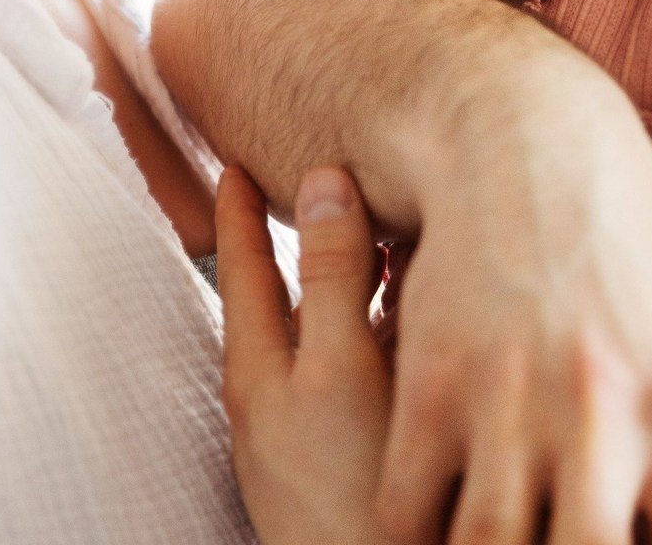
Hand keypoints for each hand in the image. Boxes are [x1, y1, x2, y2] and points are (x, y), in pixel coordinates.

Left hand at [217, 164, 390, 544]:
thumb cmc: (354, 490)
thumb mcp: (338, 368)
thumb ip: (330, 276)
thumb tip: (319, 180)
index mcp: (259, 369)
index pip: (242, 264)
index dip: (239, 208)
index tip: (236, 161)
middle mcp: (280, 396)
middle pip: (287, 293)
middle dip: (301, 237)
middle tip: (323, 184)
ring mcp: (315, 430)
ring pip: (330, 329)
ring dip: (351, 279)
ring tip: (385, 237)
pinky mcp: (352, 455)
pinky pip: (360, 364)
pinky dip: (379, 325)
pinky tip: (415, 322)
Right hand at [373, 72, 651, 544]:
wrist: (526, 136)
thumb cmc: (643, 226)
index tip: (649, 540)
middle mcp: (603, 408)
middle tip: (574, 543)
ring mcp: (509, 397)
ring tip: (514, 535)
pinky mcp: (431, 380)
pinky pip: (406, 508)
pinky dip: (416, 529)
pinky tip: (437, 514)